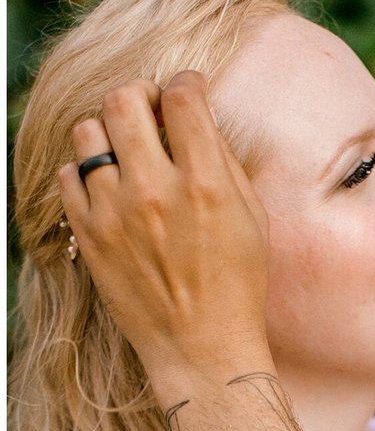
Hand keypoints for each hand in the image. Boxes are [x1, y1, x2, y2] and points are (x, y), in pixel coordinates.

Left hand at [58, 72, 271, 405]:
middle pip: (125, 99)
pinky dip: (86, 171)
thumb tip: (197, 119)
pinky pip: (67, 174)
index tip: (187, 90)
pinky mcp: (87, 235)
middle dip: (141, 95)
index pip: (182, 98)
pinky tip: (109, 186)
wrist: (202, 348)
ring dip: (109, 131)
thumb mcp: (252, 219)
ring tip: (127, 151)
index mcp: (205, 185)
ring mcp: (114, 212)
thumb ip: (222, 163)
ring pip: (88, 131)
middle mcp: (155, 191)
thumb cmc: (237, 286)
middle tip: (152, 112)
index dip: (186, 82)